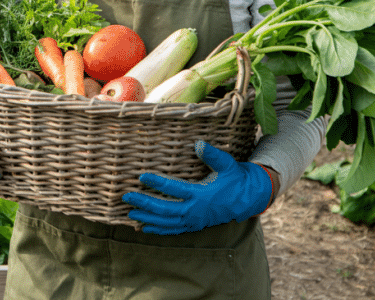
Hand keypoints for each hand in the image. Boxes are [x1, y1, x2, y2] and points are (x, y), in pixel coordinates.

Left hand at [122, 141, 272, 234]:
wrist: (248, 199)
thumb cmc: (235, 178)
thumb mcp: (227, 164)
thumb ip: (212, 155)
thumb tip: (198, 143)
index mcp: (201, 194)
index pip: (175, 189)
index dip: (158, 183)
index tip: (141, 176)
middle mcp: (196, 210)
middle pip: (165, 209)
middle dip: (145, 203)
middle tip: (127, 197)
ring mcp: (194, 220)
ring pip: (167, 222)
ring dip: (148, 219)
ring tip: (131, 214)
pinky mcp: (195, 225)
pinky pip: (174, 230)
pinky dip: (159, 230)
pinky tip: (144, 229)